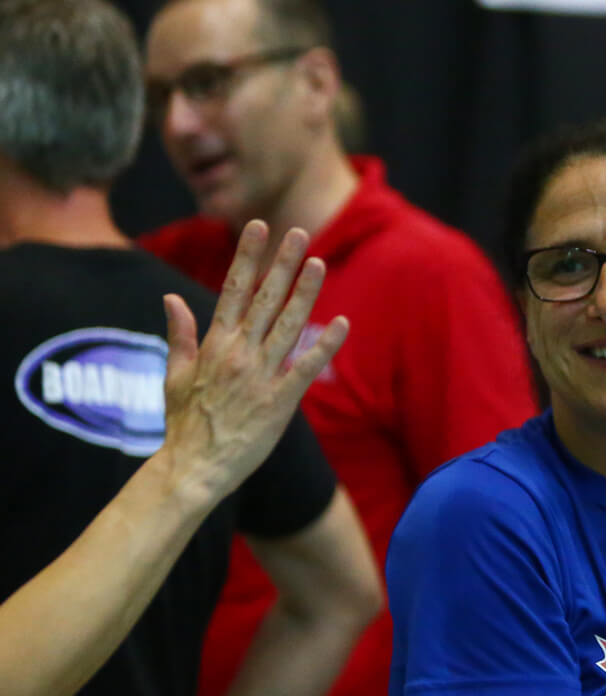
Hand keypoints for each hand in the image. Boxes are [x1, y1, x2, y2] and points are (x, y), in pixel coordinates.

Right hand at [161, 220, 347, 501]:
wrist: (194, 468)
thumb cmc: (184, 424)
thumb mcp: (174, 375)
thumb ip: (180, 335)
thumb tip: (173, 298)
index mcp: (214, 344)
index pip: (233, 289)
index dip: (249, 257)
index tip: (260, 227)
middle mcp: (238, 353)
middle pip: (265, 299)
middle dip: (281, 263)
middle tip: (298, 232)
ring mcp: (261, 376)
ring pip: (288, 326)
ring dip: (305, 293)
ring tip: (318, 263)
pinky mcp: (281, 401)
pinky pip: (307, 368)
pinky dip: (326, 345)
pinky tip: (343, 323)